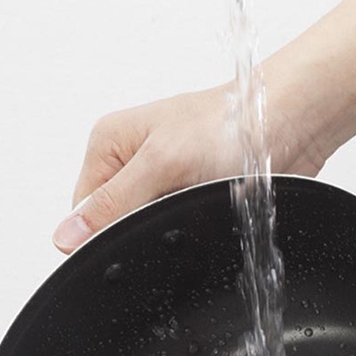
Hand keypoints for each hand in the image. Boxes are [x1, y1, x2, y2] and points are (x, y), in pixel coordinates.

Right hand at [53, 83, 328, 252]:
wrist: (289, 120)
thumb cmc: (229, 123)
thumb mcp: (160, 163)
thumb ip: (111, 203)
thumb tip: (66, 236)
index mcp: (108, 146)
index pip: (83, 212)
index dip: (103, 232)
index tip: (136, 230)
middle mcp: (130, 162)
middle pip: (115, 222)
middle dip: (141, 229)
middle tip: (173, 211)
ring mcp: (161, 180)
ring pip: (148, 229)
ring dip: (169, 230)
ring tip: (195, 206)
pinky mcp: (189, 194)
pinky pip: (178, 228)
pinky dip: (191, 229)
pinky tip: (207, 215)